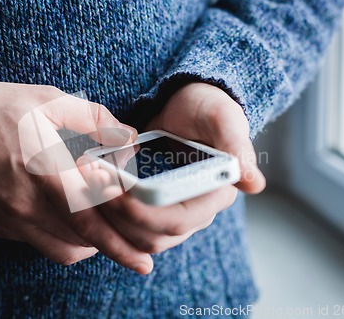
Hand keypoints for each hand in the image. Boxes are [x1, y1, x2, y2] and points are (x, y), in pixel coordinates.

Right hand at [0, 82, 153, 273]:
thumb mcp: (47, 101)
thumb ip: (93, 118)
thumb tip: (127, 137)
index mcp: (46, 170)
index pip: (93, 217)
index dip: (122, 239)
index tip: (143, 256)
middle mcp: (29, 204)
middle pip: (82, 240)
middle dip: (114, 249)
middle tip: (137, 253)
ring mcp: (12, 219)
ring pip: (62, 248)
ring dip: (90, 245)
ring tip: (108, 235)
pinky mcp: (0, 225)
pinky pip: (39, 245)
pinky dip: (63, 242)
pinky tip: (73, 228)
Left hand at [84, 83, 264, 257]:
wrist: (184, 106)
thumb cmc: (206, 108)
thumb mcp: (222, 118)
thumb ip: (236, 145)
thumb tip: (253, 183)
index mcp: (215, 195)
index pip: (179, 220)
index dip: (146, 212)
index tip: (118, 188)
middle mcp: (194, 212)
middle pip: (154, 237)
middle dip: (120, 215)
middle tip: (95, 183)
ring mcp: (170, 214)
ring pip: (137, 238)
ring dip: (109, 218)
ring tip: (89, 185)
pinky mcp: (150, 210)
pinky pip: (126, 227)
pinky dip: (107, 215)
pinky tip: (91, 192)